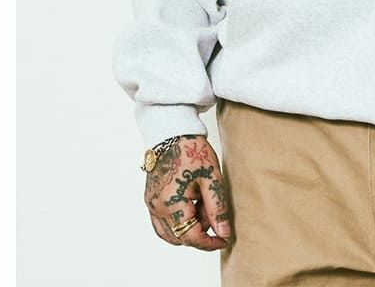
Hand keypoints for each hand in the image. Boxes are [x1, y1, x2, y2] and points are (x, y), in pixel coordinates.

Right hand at [143, 134, 232, 250]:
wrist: (173, 131)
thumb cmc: (193, 151)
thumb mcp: (211, 178)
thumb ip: (217, 208)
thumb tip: (224, 232)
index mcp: (171, 203)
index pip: (190, 236)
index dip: (209, 242)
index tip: (224, 240)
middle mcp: (156, 208)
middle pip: (179, 237)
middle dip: (199, 233)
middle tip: (214, 214)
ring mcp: (151, 204)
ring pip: (169, 233)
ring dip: (187, 229)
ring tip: (203, 207)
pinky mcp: (150, 199)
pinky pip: (161, 223)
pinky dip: (177, 223)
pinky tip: (191, 207)